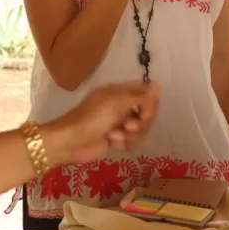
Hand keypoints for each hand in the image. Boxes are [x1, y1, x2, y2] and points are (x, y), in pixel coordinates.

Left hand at [42, 82, 160, 164]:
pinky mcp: (115, 138)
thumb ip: (139, 96)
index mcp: (119, 92)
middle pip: (145, 112)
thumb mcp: (117, 103)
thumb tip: (158, 86)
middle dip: (140, 122)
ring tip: (116, 136)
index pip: (145, 92)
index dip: (151, 103)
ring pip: (140, 128)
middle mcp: (121, 105)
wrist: (70, 142)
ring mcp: (118, 122)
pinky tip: (113, 143)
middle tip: (128, 126)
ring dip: (131, 134)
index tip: (147, 112)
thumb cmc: (92, 118)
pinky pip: (132, 140)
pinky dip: (124, 143)